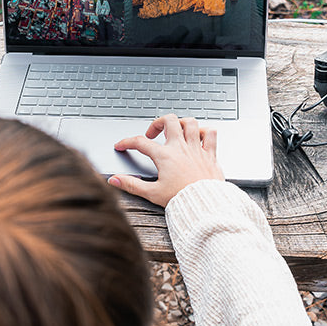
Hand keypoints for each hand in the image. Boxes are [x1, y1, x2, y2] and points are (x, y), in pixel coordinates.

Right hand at [109, 115, 224, 207]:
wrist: (205, 205)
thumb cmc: (182, 199)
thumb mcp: (152, 193)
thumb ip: (132, 185)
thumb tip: (115, 180)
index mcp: (165, 156)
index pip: (140, 143)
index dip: (127, 142)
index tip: (122, 146)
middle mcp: (181, 148)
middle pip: (169, 121)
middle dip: (158, 123)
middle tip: (153, 133)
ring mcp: (197, 149)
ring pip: (190, 122)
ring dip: (181, 123)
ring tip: (176, 130)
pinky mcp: (210, 154)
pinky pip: (211, 134)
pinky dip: (205, 131)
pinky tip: (199, 136)